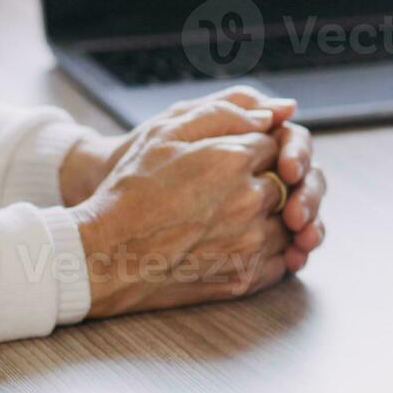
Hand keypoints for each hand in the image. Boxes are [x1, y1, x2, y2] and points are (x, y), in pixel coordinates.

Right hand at [68, 99, 304, 316]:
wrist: (106, 255)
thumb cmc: (130, 191)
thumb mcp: (165, 134)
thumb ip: (222, 114)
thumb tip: (270, 116)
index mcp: (234, 161)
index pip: (275, 146)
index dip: (257, 151)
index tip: (235, 161)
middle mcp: (250, 201)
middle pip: (286, 184)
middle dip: (268, 183)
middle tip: (230, 192)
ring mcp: (252, 243)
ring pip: (287, 223)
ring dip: (272, 219)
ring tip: (229, 220)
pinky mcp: (246, 277)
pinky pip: (280, 260)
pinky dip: (270, 253)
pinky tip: (239, 246)